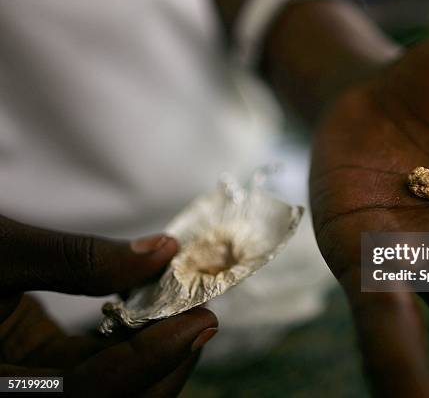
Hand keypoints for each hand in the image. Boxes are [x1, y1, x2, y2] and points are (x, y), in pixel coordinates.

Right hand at [0, 216, 217, 396]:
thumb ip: (78, 257)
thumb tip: (163, 252)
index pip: (85, 394)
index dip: (148, 361)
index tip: (199, 321)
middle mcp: (14, 395)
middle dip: (163, 367)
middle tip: (203, 318)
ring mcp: (27, 388)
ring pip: (106, 393)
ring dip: (153, 357)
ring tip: (186, 311)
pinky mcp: (36, 371)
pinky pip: (94, 372)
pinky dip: (130, 346)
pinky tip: (151, 313)